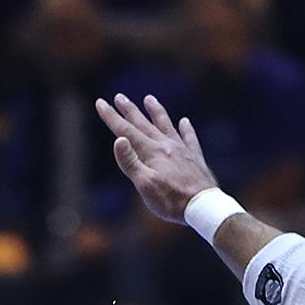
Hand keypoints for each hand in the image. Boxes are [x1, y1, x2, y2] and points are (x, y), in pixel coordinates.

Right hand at [95, 93, 218, 224]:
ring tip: (149, 99)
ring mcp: (181, 150)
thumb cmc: (171, 200)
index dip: (112, 117)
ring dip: (156, 112)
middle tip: (119, 97)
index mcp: (151, 152)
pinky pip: (189, 138)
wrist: (203, 207)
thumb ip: (130, 162)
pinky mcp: (195, 158)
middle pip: (144, 124)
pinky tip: (184, 121)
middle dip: (130, 110)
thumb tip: (118, 139)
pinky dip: (186, 129)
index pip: (126, 131)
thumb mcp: (145, 185)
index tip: (100, 102)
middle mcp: (165, 146)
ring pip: (166, 125)